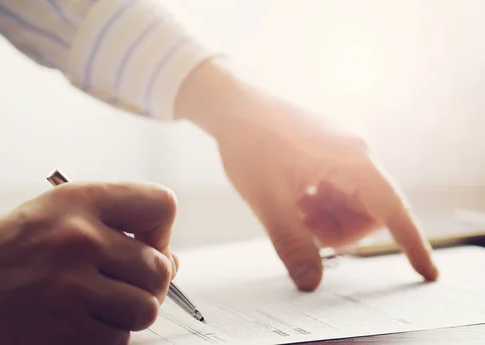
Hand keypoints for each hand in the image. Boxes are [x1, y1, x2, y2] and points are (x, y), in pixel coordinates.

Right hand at [0, 182, 177, 344]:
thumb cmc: (11, 247)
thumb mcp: (60, 210)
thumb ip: (117, 222)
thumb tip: (170, 262)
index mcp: (81, 201)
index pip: (162, 204)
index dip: (161, 230)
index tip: (142, 245)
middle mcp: (80, 240)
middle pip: (160, 268)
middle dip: (148, 281)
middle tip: (120, 283)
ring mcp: (72, 289)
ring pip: (144, 309)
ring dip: (128, 312)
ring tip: (100, 305)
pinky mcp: (64, 334)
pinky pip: (118, 341)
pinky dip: (106, 336)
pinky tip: (80, 323)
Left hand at [177, 59, 437, 291]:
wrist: (231, 105)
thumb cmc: (248, 142)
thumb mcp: (268, 200)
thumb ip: (291, 243)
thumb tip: (310, 282)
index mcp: (351, 159)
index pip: (392, 209)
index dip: (411, 244)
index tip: (427, 274)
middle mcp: (354, 152)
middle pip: (369, 211)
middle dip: (340, 230)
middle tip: (304, 230)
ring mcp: (341, 151)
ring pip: (351, 203)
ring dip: (326, 218)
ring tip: (293, 210)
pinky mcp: (328, 151)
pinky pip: (336, 189)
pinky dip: (318, 204)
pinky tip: (293, 199)